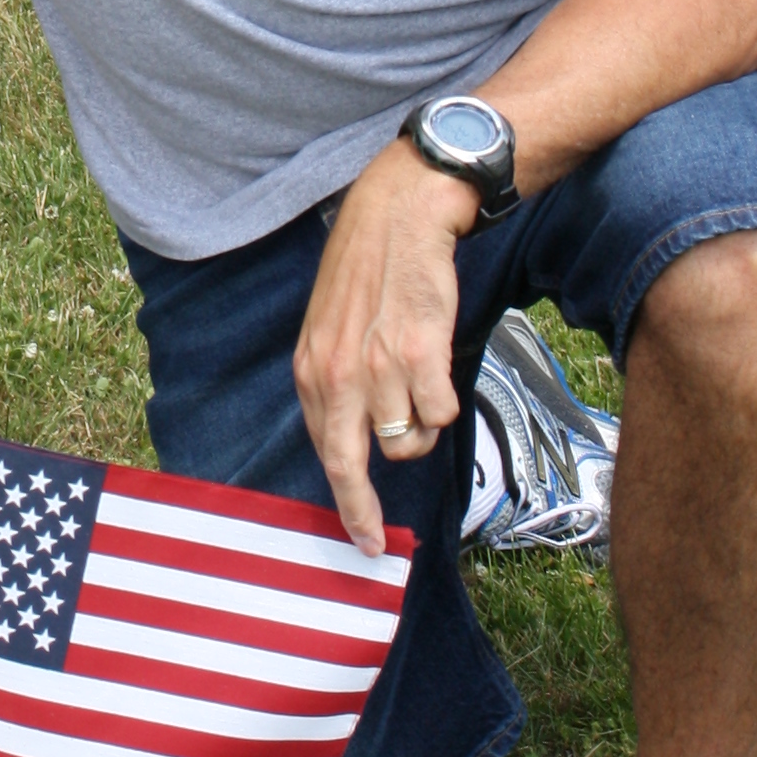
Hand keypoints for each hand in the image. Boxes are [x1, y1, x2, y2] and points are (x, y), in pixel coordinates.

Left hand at [291, 140, 478, 555]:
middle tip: (373, 539)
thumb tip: (347, 441)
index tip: (359, 535)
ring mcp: (380, 367)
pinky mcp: (422, 356)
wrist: (400, 216)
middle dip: (362, 510)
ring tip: (418, 381)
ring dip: (421, 424)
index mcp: (311, 370)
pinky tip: (436, 362)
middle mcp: (339, 374)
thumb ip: (333, 382)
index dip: (343, 500)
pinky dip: (445, 400)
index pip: (323, 452)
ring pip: (410, 440)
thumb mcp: (329, 328)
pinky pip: (442, 414)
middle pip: (352, 464)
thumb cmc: (368, 272)